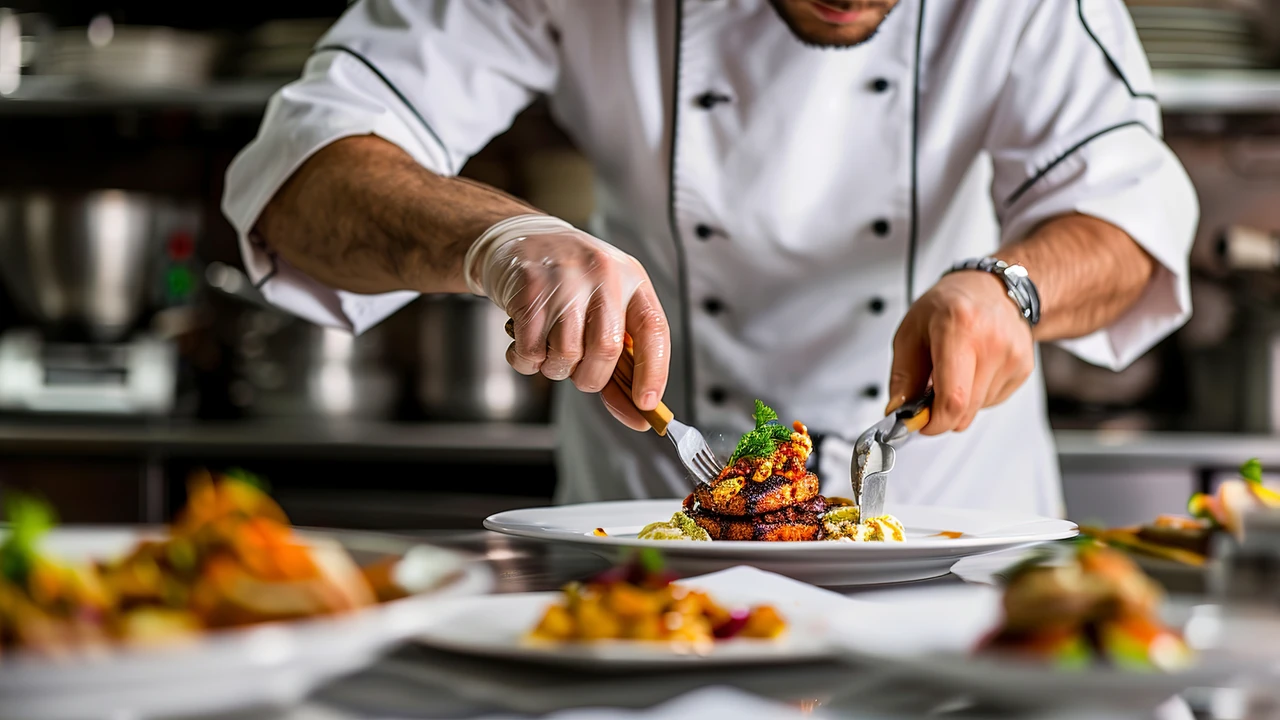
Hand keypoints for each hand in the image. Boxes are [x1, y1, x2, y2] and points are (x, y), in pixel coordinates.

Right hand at [466, 215, 669, 430]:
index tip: (646, 404)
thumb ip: (620, 357)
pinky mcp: (528, 290)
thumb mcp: (604, 305)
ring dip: (556, 369)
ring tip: (549, 351)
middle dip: (591, 378)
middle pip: (606, 350)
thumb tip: (638, 413)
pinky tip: (525, 344)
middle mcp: (602, 274)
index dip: (653, 372)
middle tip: (578, 374)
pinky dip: (527, 362)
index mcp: (631, 278)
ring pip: (567, 355)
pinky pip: (531, 351)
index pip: (653, 330)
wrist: (519, 240)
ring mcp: (564, 279)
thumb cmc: (569, 282)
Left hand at [886, 271, 1033, 433]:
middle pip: (966, 409)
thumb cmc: (949, 304)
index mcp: (959, 327)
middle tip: (928, 394)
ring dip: (960, 401)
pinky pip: (993, 400)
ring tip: (954, 369)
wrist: (992, 287)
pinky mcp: (1024, 367)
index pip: (953, 398)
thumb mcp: (910, 332)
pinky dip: (977, 394)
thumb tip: (898, 412)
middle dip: (942, 413)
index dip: (934, 422)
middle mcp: (992, 342)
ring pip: (979, 409)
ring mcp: (1013, 355)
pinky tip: (973, 368)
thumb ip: (902, 376)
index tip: (921, 423)